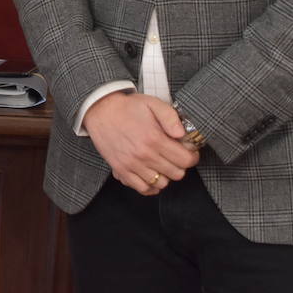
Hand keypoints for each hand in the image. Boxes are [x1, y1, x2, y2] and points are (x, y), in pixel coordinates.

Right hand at [83, 92, 198, 195]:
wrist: (100, 110)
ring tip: (162, 163)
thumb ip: (171, 117)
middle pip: (176, 174)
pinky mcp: (121, 170)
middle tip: (175, 155)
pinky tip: (151, 174)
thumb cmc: (127, 107)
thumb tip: (183, 134)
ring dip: (165, 175)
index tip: (189, 151)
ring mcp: (132, 165)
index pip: (185, 160)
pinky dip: (150, 185)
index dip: (192, 156)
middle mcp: (144, 155)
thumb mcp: (152, 104)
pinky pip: (142, 188)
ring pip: (161, 184)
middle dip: (180, 165)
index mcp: (154, 138)